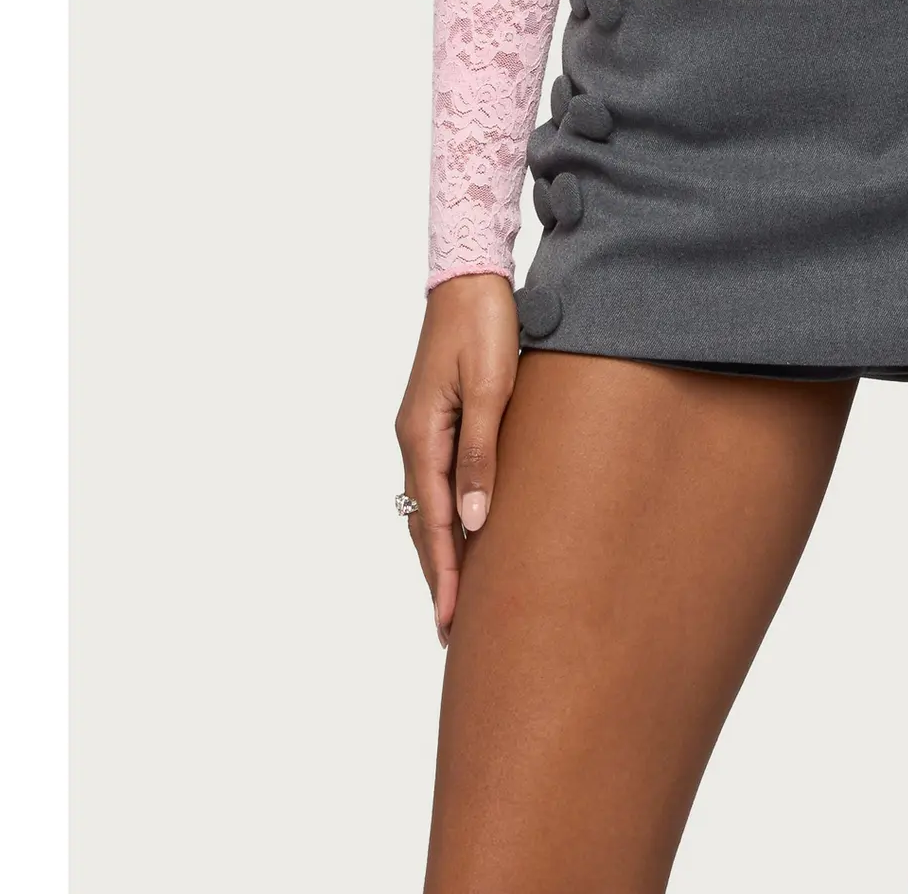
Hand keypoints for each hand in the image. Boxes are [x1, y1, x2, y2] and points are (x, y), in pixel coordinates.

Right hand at [394, 273, 521, 646]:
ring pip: (427, 505)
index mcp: (422, 436)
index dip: (445, 575)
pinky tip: (463, 531)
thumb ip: (483, 454)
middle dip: (438, 577)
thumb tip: (474, 521)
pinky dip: (446, 516)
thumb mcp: (492, 389)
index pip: (433, 522)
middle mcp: (414, 438)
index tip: (451, 624)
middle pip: (422, 523)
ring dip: (441, 550)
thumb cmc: (485, 325)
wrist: (471, 275)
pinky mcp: (437, 417)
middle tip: (452, 632)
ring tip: (457, 597)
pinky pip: (437, 481)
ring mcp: (423, 428)